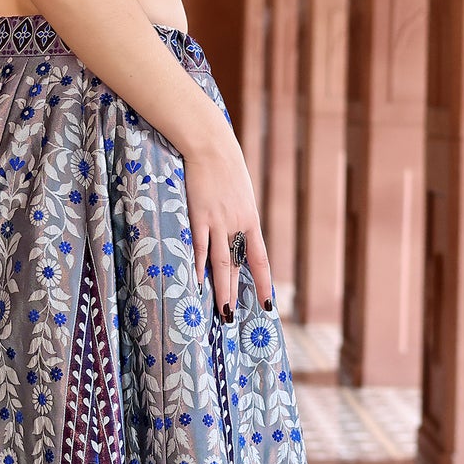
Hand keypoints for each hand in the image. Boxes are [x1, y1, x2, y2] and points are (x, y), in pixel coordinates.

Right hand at [181, 107, 274, 323]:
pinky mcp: (198, 214)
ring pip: (220, 263)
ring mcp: (217, 221)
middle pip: (237, 267)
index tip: (266, 304)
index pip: (259, 259)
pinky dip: (198, 266)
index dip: (262, 283)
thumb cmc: (226, 166)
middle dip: (234, 294)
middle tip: (232, 318)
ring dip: (219, 289)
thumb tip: (236, 231)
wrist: (211, 145)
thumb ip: (239, 214)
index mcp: (250, 220)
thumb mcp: (241, 193)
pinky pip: (199, 246)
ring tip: (219, 310)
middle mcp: (237, 224)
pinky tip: (196, 282)